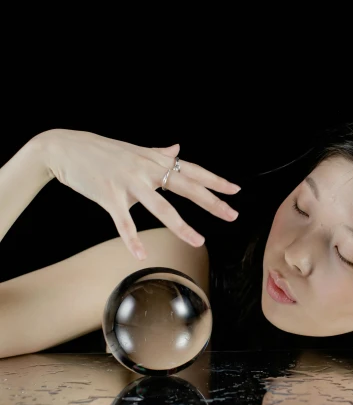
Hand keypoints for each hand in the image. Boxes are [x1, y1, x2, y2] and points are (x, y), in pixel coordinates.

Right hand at [37, 129, 240, 258]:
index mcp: (154, 161)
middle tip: (232, 215)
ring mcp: (129, 183)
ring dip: (181, 226)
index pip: (192, 171)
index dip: (214, 181)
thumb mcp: (135, 150)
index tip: (236, 191)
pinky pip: (124, 223)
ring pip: (160, 208)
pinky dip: (132, 240)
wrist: (66, 148)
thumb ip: (158, 153)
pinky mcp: (109, 197)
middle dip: (211, 202)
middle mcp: (146, 171)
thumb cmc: (103, 152)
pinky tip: (142, 256)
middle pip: (185, 187)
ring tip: (199, 241)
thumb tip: (177, 148)